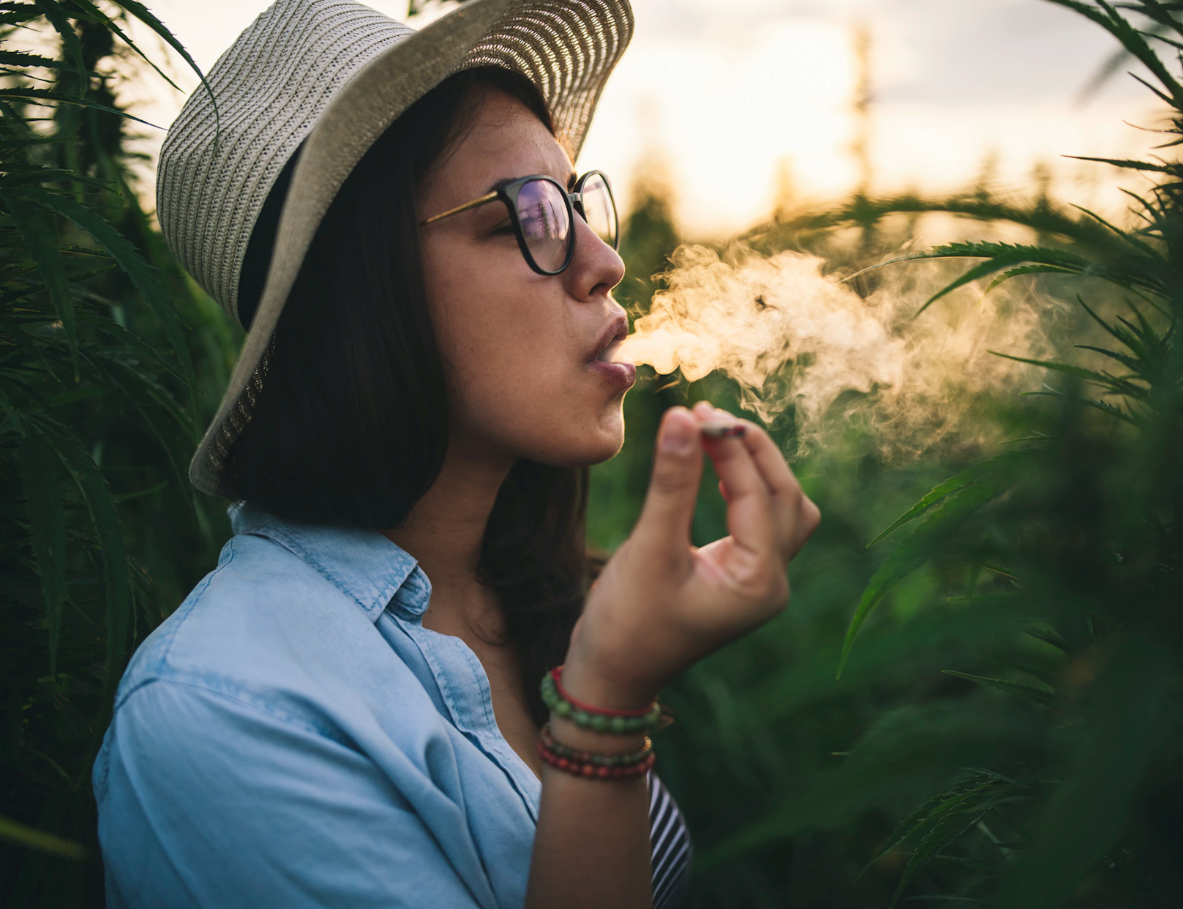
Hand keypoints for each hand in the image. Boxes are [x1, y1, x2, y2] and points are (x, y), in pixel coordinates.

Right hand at [562, 402, 820, 708]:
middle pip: (786, 496)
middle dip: (750, 451)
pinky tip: (712, 469)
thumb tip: (681, 417)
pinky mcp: (740, 577)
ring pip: (782, 507)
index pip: (758, 495)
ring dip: (755, 467)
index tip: (694, 410)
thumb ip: (671, 482)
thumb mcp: (648, 548)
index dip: (730, 447)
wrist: (610, 677)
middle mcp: (772, 583)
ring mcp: (759, 582)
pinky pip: (761, 520)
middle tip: (706, 414)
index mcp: (760, 583)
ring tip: (713, 435)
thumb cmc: (626, 623)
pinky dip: (744, 488)